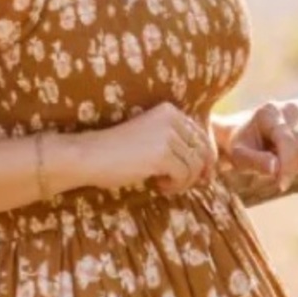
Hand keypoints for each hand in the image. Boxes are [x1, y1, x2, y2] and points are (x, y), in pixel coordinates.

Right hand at [89, 101, 217, 196]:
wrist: (89, 156)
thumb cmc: (116, 152)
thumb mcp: (151, 139)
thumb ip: (176, 144)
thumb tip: (208, 168)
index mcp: (170, 110)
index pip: (201, 136)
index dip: (203, 158)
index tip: (196, 176)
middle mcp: (172, 118)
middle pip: (203, 150)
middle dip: (200, 171)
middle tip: (189, 185)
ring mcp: (168, 135)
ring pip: (195, 165)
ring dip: (184, 181)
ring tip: (165, 185)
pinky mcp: (163, 154)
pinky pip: (184, 175)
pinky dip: (175, 185)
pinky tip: (159, 186)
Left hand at [219, 101, 297, 191]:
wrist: (246, 136)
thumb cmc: (241, 146)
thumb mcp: (239, 156)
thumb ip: (255, 162)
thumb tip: (275, 168)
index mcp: (269, 112)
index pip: (287, 140)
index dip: (287, 165)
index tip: (281, 185)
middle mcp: (290, 110)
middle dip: (290, 169)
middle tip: (275, 178)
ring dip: (296, 167)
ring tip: (277, 164)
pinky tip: (285, 160)